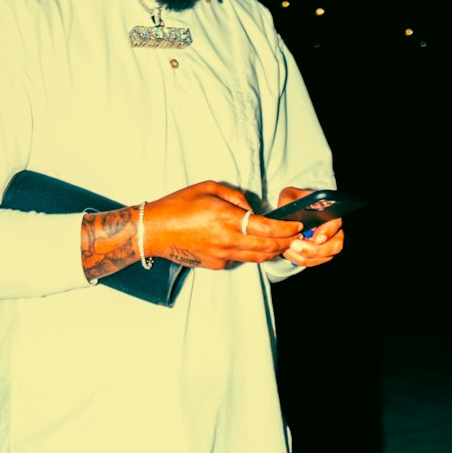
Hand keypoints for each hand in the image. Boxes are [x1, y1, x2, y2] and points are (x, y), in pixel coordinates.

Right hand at [144, 181, 301, 269]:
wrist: (154, 231)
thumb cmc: (178, 205)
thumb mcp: (208, 187)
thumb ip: (235, 196)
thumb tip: (251, 209)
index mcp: (227, 219)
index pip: (267, 229)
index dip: (287, 229)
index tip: (297, 225)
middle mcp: (227, 240)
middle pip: (268, 247)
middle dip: (286, 242)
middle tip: (297, 236)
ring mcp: (222, 255)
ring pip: (257, 257)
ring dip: (273, 251)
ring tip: (283, 243)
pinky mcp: (216, 264)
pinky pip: (240, 259)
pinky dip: (251, 253)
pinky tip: (253, 245)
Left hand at [276, 186, 344, 269]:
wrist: (295, 212)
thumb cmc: (296, 202)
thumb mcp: (290, 196)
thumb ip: (287, 200)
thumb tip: (285, 208)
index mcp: (330, 214)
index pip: (335, 224)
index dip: (328, 233)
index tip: (318, 239)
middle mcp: (334, 230)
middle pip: (334, 246)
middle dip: (312, 249)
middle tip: (294, 245)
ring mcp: (329, 244)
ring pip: (323, 257)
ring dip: (303, 256)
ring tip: (288, 248)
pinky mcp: (320, 254)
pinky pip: (313, 262)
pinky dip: (299, 259)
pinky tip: (288, 251)